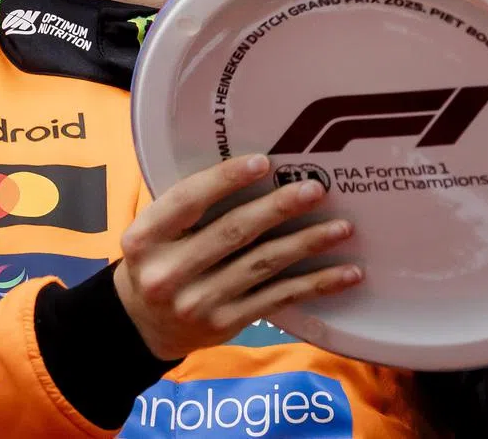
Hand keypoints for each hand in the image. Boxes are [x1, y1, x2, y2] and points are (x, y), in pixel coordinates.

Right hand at [113, 155, 359, 359]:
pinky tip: (345, 273)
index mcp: (145, 238)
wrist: (142, 325)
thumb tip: (256, 164)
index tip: (264, 162)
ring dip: (307, 244)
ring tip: (341, 227)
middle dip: (279, 208)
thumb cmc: (159, 257)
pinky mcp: (227, 323)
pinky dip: (316, 284)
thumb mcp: (155, 228)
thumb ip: (190, 202)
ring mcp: (199, 303)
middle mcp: (168, 273)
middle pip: (233, 232)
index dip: (226, 179)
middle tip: (315, 189)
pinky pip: (279, 298)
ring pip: (263, 265)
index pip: (188, 200)